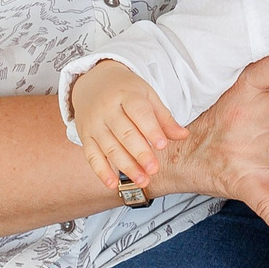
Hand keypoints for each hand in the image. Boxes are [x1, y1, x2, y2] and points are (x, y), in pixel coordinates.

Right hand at [69, 61, 186, 188]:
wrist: (93, 83)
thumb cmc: (126, 92)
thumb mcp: (147, 96)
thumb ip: (164, 118)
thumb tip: (183, 135)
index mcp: (126, 95)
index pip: (139, 112)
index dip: (150, 129)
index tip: (162, 145)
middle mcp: (107, 109)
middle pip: (124, 133)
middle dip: (140, 153)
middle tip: (154, 169)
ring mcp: (94, 123)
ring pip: (109, 148)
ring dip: (126, 166)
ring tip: (143, 180)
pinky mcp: (85, 137)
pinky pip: (91, 156)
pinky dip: (101, 171)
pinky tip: (113, 184)